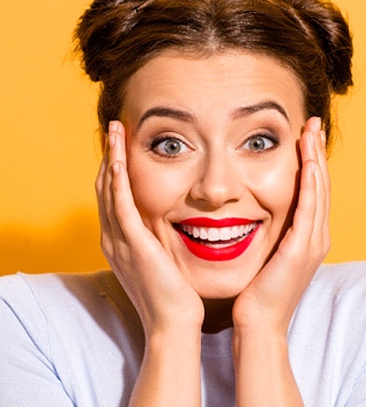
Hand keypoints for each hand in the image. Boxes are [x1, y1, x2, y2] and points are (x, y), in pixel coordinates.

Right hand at [96, 121, 203, 335]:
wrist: (173, 323)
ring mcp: (120, 242)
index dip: (113, 168)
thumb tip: (167, 222)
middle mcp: (113, 239)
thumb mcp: (160, 259)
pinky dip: (117, 183)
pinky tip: (118, 161)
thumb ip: (156, 239)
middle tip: (114, 129)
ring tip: (114, 132)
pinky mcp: (133, 245)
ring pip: (108, 191)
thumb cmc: (172, 293)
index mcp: (121, 241)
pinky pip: (121, 207)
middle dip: (108, 156)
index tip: (122, 145)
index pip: (112, 196)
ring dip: (110, 159)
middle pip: (105, 188)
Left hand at [232, 116, 329, 334]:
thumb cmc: (257, 289)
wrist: (257, 321)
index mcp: (308, 235)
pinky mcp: (301, 249)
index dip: (311, 162)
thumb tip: (256, 210)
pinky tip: (308, 163)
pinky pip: (309, 209)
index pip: (314, 190)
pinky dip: (310, 184)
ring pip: (319, 191)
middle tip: (313, 125)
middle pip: (321, 185)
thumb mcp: (267, 252)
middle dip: (317, 153)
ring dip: (316, 160)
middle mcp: (316, 236)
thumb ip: (271, 231)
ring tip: (312, 132)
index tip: (305, 137)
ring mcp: (312, 242)